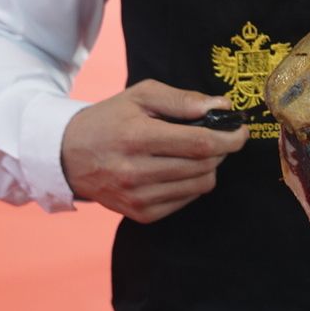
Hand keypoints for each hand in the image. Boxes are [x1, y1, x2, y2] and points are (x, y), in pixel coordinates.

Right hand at [61, 79, 246, 222]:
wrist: (68, 156)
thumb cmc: (110, 119)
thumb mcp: (141, 96)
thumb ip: (183, 99)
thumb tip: (221, 106)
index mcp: (136, 138)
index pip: (199, 144)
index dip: (229, 138)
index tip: (241, 131)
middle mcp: (135, 172)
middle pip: (203, 165)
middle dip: (221, 150)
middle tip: (216, 136)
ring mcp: (136, 198)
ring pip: (199, 185)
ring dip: (207, 167)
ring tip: (193, 152)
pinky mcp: (140, 214)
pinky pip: (186, 200)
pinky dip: (191, 184)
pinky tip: (177, 169)